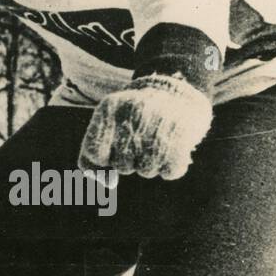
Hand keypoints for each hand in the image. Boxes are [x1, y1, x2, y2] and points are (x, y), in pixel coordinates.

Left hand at [78, 74, 213, 180]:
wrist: (178, 91)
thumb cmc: (135, 114)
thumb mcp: (109, 121)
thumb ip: (96, 151)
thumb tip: (107, 184)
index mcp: (109, 109)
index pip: (94, 153)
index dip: (105, 157)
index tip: (115, 146)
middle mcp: (133, 117)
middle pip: (122, 166)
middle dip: (131, 159)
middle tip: (143, 136)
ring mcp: (158, 129)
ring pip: (146, 171)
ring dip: (153, 162)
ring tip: (159, 139)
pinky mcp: (181, 141)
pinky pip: (170, 172)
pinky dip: (172, 166)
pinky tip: (173, 146)